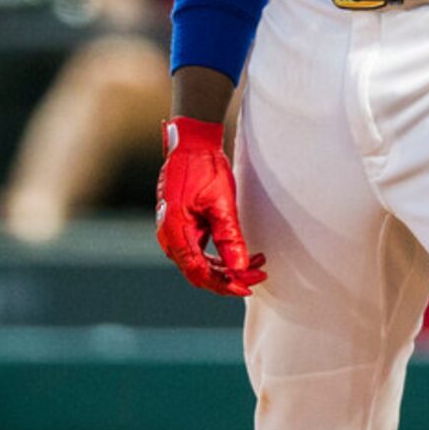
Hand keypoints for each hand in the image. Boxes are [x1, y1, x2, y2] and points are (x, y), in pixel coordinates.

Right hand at [156, 117, 265, 296]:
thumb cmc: (203, 168)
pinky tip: (242, 253)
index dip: (224, 284)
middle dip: (230, 277)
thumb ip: (229, 237)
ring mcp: (175, 232)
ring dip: (228, 267)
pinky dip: (221, 255)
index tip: (247, 285)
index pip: (198, 273)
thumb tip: (238, 268)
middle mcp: (170, 236)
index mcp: (175, 232)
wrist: (192, 144)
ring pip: (201, 263)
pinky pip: (200, 250)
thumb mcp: (220, 203)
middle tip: (258, 274)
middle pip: (199, 272)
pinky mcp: (183, 226)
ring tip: (256, 263)